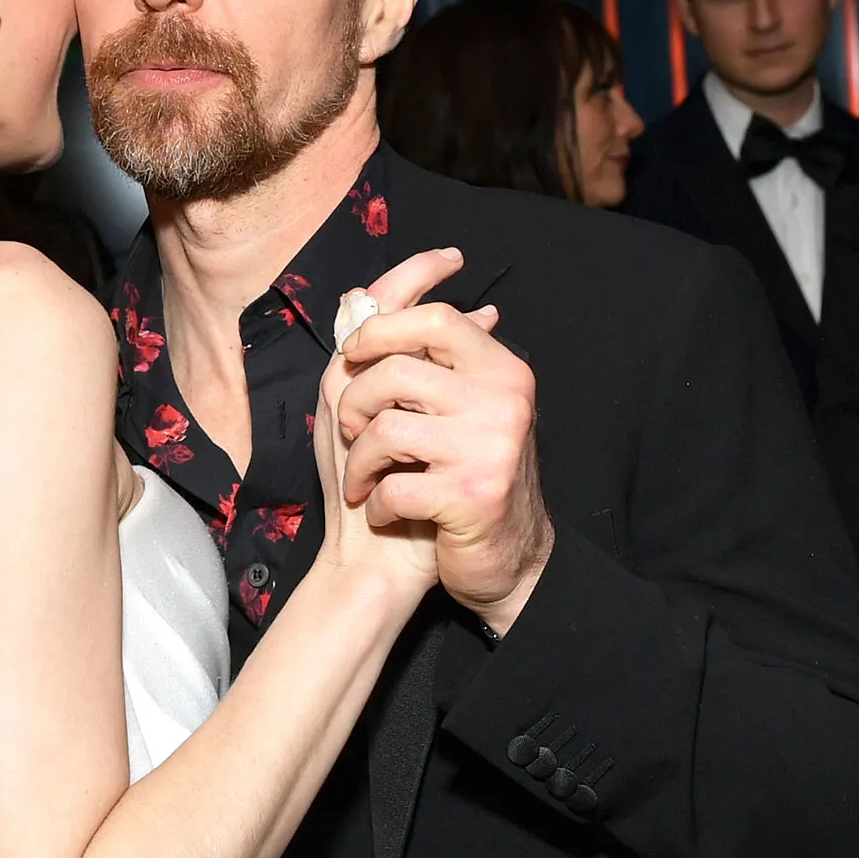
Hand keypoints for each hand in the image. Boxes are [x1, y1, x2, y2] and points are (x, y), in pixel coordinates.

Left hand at [333, 249, 554, 636]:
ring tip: (365, 478)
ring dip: (360, 459)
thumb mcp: (447, 407)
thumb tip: (360, 297)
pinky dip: (377, 503)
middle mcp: (505, 400)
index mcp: (500, 370)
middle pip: (396, 370)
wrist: (499, 560)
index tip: (356, 348)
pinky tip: (386, 511)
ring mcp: (492, 448)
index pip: (436, 318)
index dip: (381, 327)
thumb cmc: (460, 477)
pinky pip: (394, 485)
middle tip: (352, 430)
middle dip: (355, 403)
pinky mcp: (472, 497)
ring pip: (386, 428)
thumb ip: (412, 353)